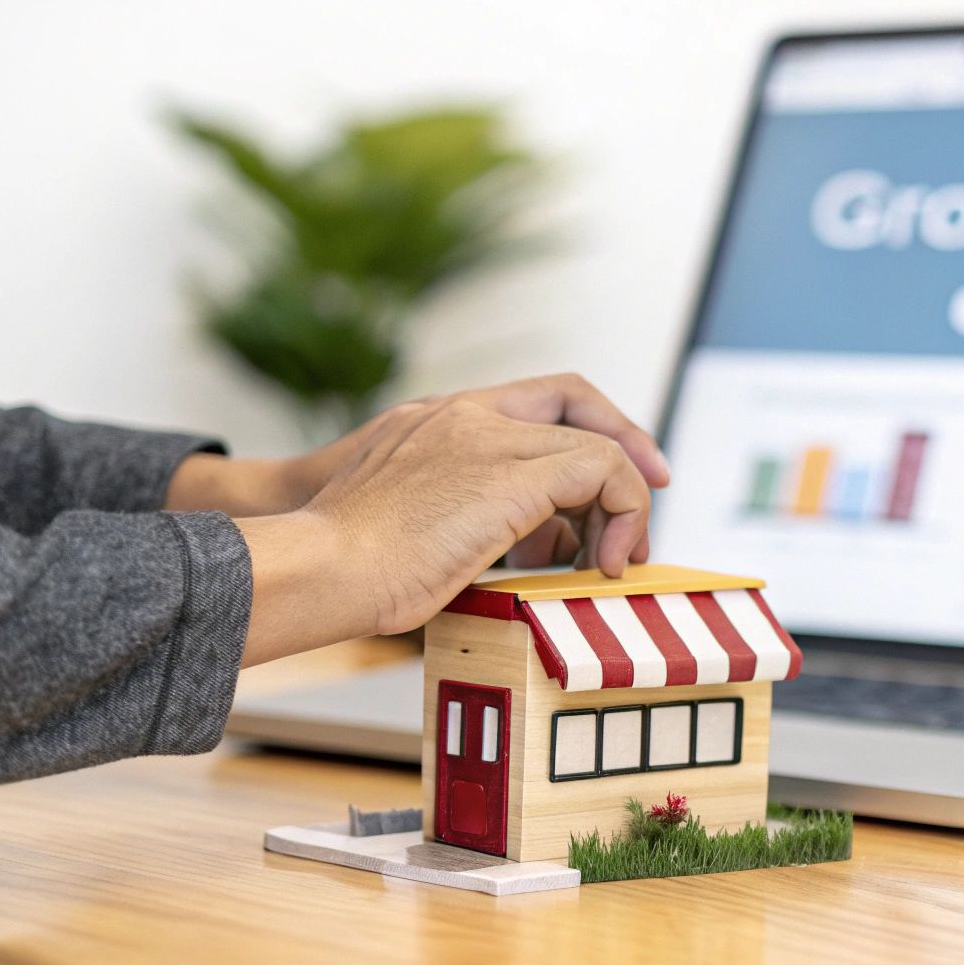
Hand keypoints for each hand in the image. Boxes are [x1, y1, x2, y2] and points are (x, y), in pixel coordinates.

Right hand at [234, 398, 652, 665]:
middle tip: (647, 506)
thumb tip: (547, 545)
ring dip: (622, 501)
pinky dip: (622, 513)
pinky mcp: (510, 477)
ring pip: (595, 443)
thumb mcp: (415, 524)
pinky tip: (606, 562)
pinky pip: (600, 471)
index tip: (614, 474)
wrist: (317, 566)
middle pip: (576, 402)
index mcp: (436, 419)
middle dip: (626, 450)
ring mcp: (486, 438)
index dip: (587, 425)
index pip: (535, 396)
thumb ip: (475, 518)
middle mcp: (464, 414)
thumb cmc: (350, 567)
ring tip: (617, 556)